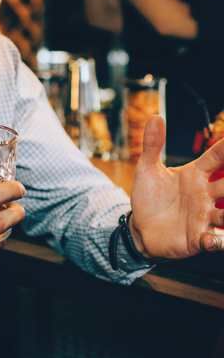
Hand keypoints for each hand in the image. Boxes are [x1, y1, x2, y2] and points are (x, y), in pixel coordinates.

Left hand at [129, 116, 223, 257]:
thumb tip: (155, 117)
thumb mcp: (147, 170)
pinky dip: (218, 240)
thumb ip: (152, 145)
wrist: (140, 228)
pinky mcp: (199, 238)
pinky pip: (215, 240)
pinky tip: (213, 239)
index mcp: (197, 175)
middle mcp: (206, 194)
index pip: (217, 158)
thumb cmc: (149, 197)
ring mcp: (205, 216)